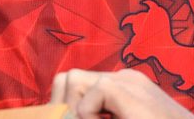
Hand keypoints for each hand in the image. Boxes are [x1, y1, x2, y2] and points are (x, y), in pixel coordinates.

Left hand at [50, 69, 193, 118]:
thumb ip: (105, 116)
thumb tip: (67, 115)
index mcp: (123, 89)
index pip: (75, 86)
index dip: (67, 108)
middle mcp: (124, 79)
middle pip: (68, 78)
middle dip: (65, 106)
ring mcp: (128, 82)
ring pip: (72, 80)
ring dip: (75, 110)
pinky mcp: (128, 90)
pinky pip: (90, 96)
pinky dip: (88, 116)